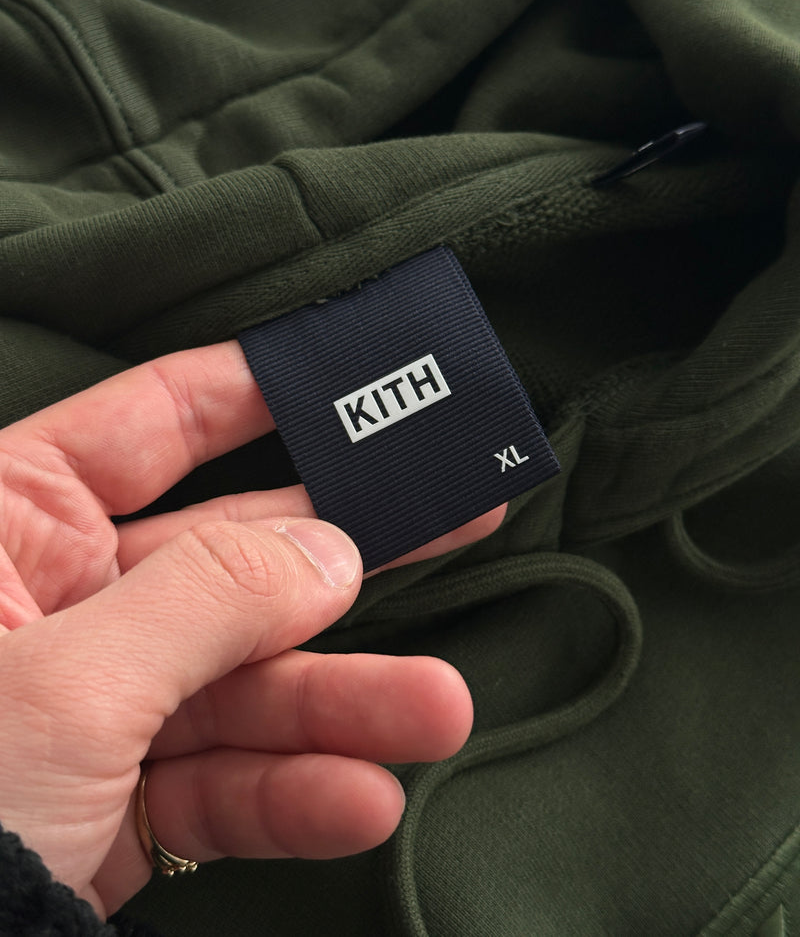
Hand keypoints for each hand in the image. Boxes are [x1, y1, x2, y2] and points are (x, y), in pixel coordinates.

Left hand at [0, 342, 501, 918]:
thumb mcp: (66, 682)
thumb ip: (208, 597)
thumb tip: (329, 549)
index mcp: (8, 522)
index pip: (149, 420)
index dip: (252, 391)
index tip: (348, 379)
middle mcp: (59, 601)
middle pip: (231, 552)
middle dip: (348, 554)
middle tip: (458, 517)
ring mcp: (98, 702)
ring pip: (244, 679)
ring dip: (343, 700)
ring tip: (435, 709)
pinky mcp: (117, 799)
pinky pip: (220, 779)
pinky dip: (290, 791)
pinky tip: (358, 796)